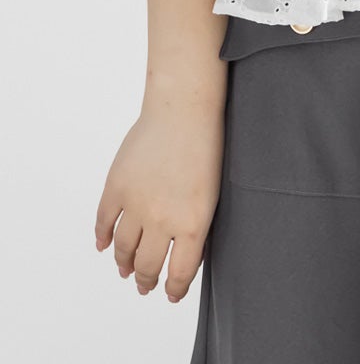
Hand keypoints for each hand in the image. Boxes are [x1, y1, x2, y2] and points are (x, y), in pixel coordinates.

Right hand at [94, 93, 224, 302]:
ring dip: (123, 263)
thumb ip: (197, 224)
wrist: (184, 108)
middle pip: (147, 265)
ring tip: (126, 270)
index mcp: (193, 223)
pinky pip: (104, 221)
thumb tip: (183, 250)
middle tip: (145, 285)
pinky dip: (102, 237)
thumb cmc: (207, 145)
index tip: (171, 295)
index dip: (174, 289)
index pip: (179, 273)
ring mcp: (136, 204)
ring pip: (124, 248)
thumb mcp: (214, 193)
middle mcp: (162, 220)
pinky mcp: (116, 186)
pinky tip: (104, 245)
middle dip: (146, 280)